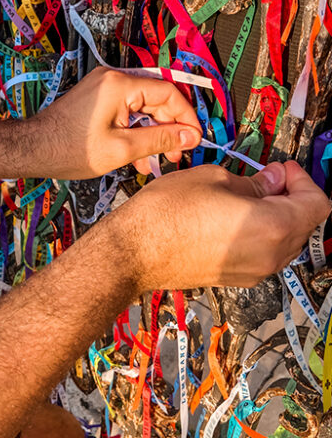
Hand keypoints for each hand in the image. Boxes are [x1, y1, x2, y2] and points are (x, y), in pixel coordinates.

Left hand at [30, 68, 201, 178]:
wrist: (31, 149)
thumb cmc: (68, 150)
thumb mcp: (121, 149)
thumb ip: (160, 140)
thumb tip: (191, 136)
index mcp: (120, 84)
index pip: (169, 93)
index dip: (186, 118)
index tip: (194, 140)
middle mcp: (113, 79)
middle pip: (157, 99)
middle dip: (170, 128)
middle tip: (177, 154)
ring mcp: (103, 87)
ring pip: (143, 106)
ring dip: (154, 132)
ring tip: (158, 160)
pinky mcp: (97, 98)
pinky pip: (127, 110)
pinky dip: (136, 130)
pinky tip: (139, 156)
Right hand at [105, 161, 330, 290]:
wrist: (134, 252)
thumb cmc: (165, 215)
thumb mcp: (212, 178)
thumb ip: (252, 181)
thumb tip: (271, 181)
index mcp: (273, 225)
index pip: (316, 203)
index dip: (303, 180)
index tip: (284, 169)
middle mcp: (270, 254)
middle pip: (305, 224)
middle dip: (291, 198)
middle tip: (268, 179)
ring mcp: (254, 270)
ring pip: (286, 241)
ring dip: (277, 217)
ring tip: (247, 198)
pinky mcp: (236, 278)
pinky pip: (264, 254)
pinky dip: (260, 235)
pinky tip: (233, 219)